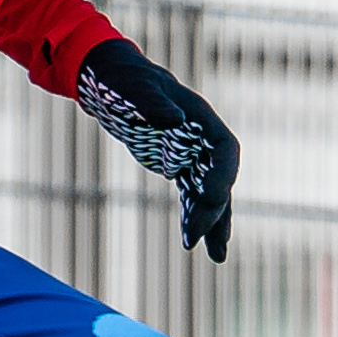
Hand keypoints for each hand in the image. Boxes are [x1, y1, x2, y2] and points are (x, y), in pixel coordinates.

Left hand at [74, 40, 238, 260]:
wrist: (112, 80)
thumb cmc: (122, 81)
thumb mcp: (133, 90)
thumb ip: (152, 104)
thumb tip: (173, 119)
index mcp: (199, 118)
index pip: (224, 149)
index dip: (222, 175)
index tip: (210, 200)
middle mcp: (201, 137)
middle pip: (218, 177)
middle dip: (211, 209)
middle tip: (192, 238)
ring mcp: (192, 152)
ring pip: (211, 192)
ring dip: (212, 223)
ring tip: (215, 256)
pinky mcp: (178, 165)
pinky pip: (193, 196)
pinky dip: (195, 218)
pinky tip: (194, 243)